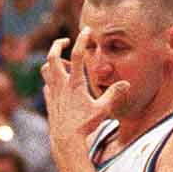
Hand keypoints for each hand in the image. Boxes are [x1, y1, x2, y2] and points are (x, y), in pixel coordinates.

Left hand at [42, 30, 129, 152]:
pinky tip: (57, 83)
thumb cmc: (85, 126)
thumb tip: (126, 84)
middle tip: (65, 41)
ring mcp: (53, 93)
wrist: (66, 141)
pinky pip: (46, 85)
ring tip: (60, 61)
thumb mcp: (103, 110)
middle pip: (52, 56)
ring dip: (51, 61)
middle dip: (57, 44)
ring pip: (45, 69)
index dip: (83, 40)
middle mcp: (61, 84)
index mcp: (75, 83)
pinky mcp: (49, 102)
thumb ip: (114, 94)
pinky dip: (50, 80)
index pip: (78, 54)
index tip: (87, 30)